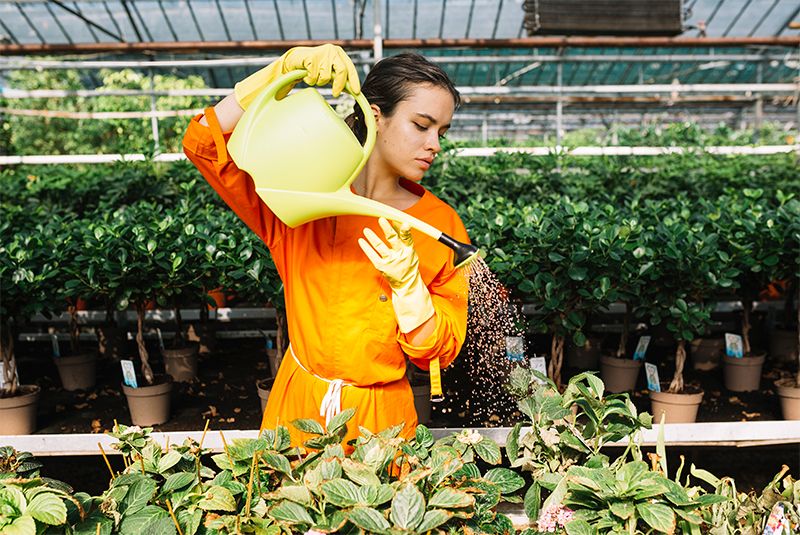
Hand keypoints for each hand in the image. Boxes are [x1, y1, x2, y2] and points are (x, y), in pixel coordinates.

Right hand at [234, 44, 359, 108]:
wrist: (296, 60)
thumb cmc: (315, 67)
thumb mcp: (330, 72)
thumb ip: (340, 79)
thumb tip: (353, 91)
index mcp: (340, 54)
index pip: (350, 68)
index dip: (354, 81)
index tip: (356, 92)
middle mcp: (333, 51)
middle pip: (341, 70)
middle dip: (339, 85)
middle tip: (335, 94)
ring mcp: (322, 53)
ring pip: (325, 77)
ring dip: (319, 82)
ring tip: (314, 77)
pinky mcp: (311, 57)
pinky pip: (314, 76)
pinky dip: (310, 80)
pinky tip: (307, 74)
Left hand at [358, 218, 434, 332]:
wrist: (406, 284)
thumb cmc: (408, 264)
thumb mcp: (410, 251)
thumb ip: (404, 237)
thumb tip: (397, 221)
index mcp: (409, 250)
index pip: (407, 238)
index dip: (405, 230)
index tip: (403, 222)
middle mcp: (400, 255)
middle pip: (393, 240)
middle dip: (387, 229)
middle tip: (381, 219)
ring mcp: (390, 261)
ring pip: (380, 247)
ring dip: (372, 237)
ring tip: (366, 230)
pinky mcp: (382, 267)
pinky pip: (372, 256)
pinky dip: (366, 248)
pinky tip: (361, 241)